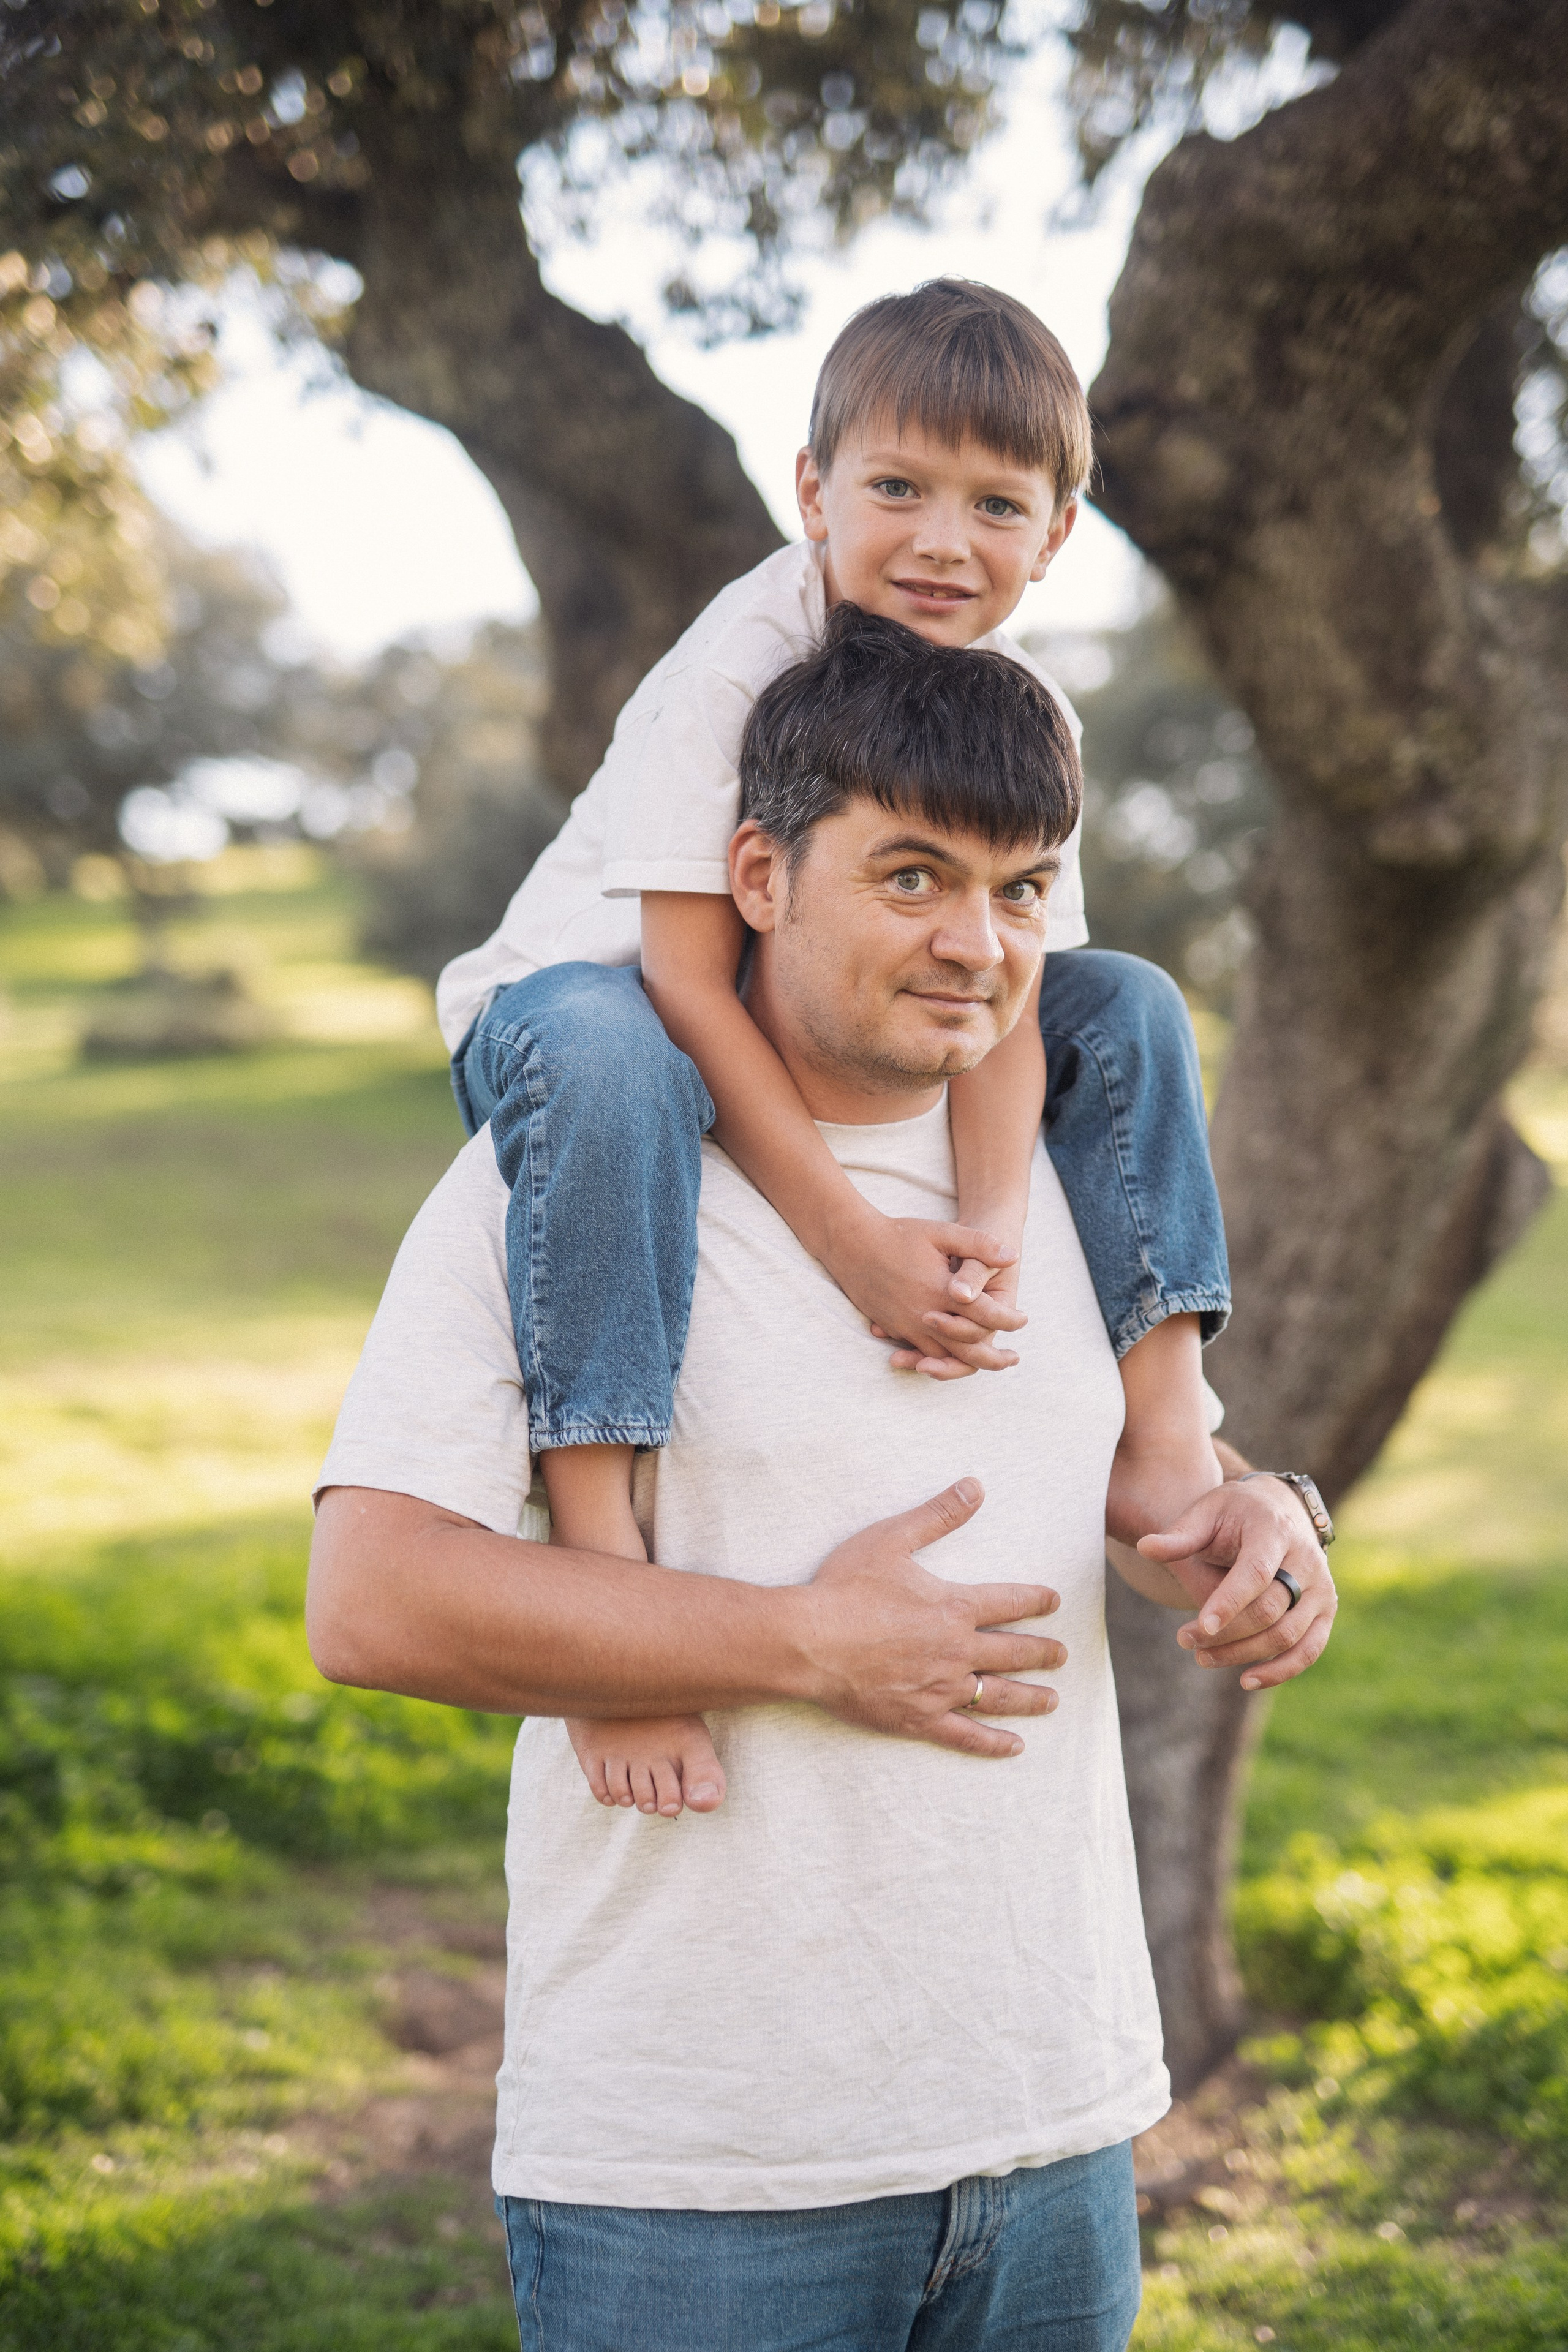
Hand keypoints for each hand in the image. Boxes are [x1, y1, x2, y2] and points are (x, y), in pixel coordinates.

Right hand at [797, 1477, 1064, 1755]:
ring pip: (998, 1696)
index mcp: (954, 1607)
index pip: (1010, 1602)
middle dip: (1042, 1653)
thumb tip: (976, 1486)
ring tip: (1053, 1700)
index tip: (1054, 1601)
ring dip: (1030, 1698)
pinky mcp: (918, 1718)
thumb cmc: (845, 1587)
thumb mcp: (891, 1539)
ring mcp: (940, 1689)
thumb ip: (937, 1515)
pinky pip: (965, 1736)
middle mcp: (957, 1651)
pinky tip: (1014, 1746)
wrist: (808, 1642)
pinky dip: (992, 1743)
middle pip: (1013, 1653)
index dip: (1036, 1600)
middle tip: (1062, 1655)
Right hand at [831, 1207, 1025, 1379]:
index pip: (984, 1314)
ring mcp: (907, 1325)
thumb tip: (1012, 1256)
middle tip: (1012, 1358)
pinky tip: (953, 1358)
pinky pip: (920, 1353)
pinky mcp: (894, 1329)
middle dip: (994, 1358)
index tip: (1023, 1319)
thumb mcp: (941, 1232)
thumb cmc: (899, 1235)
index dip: (1008, 1319)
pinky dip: (940, 1360)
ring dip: (967, 1364)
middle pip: (966, 1349)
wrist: (852, 1245)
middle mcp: (924, 1314)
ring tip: (988, 1362)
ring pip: (942, 1358)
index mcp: (941, 1290)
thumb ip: (978, 1243)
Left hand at [1137, 1477, 1337, 1689]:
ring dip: (1244, 1654)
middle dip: (1226, 1633)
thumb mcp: (1206, 1512)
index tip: (1199, 1628)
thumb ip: (1179, 1535)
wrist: (1277, 1509)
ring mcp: (1321, 1588)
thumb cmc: (1233, 1513)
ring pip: (1288, 1635)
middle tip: (1183, 1640)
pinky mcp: (1325, 1611)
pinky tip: (1246, 1681)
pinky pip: (1309, 1650)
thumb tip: (1144, 1548)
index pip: (1255, 1573)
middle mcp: (1307, 1560)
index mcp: (1274, 1531)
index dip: (1228, 1603)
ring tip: (1201, 1658)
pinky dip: (1281, 1671)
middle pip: (1270, 1609)